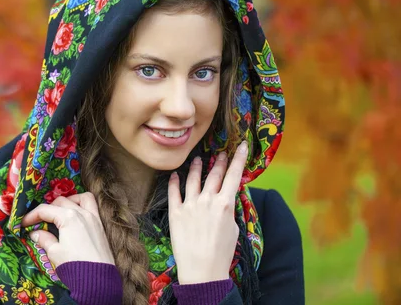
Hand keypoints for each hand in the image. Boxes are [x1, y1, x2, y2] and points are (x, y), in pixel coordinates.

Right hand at [21, 192, 114, 267]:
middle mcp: (81, 212)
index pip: (45, 210)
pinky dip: (82, 203)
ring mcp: (93, 216)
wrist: (98, 278)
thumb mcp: (55, 253)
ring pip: (79, 198)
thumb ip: (44, 239)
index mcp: (68, 217)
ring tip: (59, 213)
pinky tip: (76, 214)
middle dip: (47, 210)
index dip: (31, 216)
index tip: (23, 224)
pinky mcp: (100, 224)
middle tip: (39, 222)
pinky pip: (92, 204)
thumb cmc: (74, 265)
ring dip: (67, 202)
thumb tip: (35, 233)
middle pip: (60, 202)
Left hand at [168, 141, 247, 283]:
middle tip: (220, 153)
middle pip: (214, 174)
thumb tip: (225, 200)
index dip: (238, 159)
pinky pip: (174, 192)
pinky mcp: (175, 212)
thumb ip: (228, 210)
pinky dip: (174, 181)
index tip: (241, 146)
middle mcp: (207, 200)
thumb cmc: (222, 253)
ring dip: (196, 167)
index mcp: (225, 204)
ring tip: (198, 160)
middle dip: (219, 161)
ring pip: (192, 179)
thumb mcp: (233, 228)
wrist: (202, 270)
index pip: (233, 175)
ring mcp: (189, 204)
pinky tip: (175, 175)